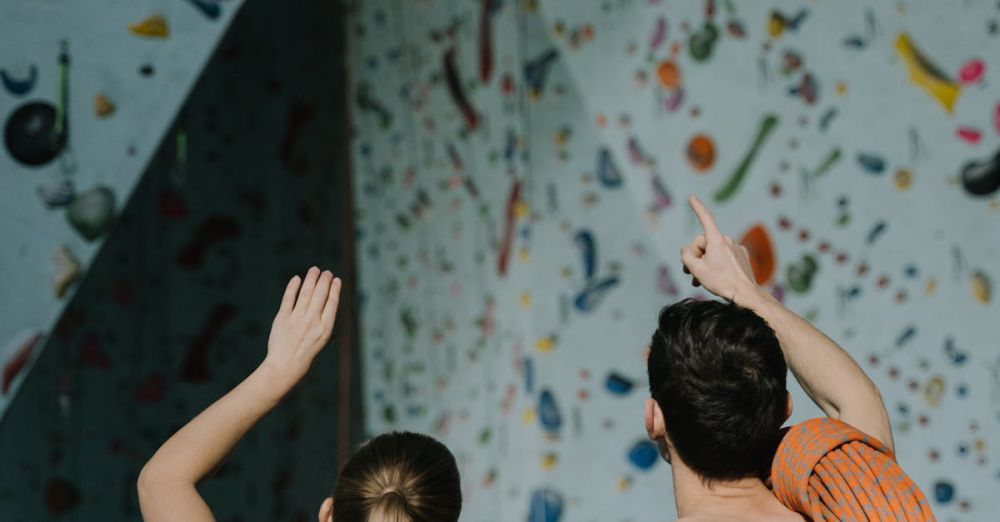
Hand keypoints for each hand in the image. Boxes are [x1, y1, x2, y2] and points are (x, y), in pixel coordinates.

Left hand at [264, 267, 341, 385]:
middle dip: (324, 280)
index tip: (336, 279)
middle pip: (320, 295)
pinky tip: (297, 278)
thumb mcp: (322, 344)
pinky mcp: (282, 319)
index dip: (335, 289)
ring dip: (311, 279)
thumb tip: (331, 311)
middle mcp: (312, 322)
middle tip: (326, 272)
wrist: (284, 368)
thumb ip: (325, 327)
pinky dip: (292, 287)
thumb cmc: (306, 358)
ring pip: (305, 294)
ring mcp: (297, 319)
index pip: (332, 303)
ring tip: (314, 270)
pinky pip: (288, 299)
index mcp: (325, 329)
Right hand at [680, 196, 759, 303]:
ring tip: (700, 280)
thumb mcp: (696, 269)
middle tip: (691, 273)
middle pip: (703, 243)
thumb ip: (686, 256)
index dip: (698, 208)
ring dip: (705, 262)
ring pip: (713, 251)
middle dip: (696, 256)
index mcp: (716, 240)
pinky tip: (718, 277)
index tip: (692, 198)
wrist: (745, 294)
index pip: (706, 219)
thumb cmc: (720, 282)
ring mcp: (736, 248)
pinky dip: (718, 264)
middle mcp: (727, 240)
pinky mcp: (742, 256)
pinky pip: (724, 256)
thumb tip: (685, 250)